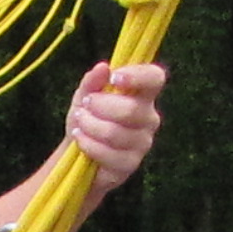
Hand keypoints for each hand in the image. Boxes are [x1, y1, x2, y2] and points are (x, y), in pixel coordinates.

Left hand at [63, 62, 163, 188]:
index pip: (155, 78)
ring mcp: (142, 143)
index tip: (114, 78)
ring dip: (89, 126)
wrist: (77, 152)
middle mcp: (149, 118)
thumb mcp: (84, 96)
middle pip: (131, 109)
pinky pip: (108, 154)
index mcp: (143, 94)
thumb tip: (102, 67)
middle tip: (84, 106)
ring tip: (79, 123)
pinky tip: (80, 140)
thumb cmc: (88, 118)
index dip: (138, 76)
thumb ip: (92, 81)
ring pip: (115, 133)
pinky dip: (88, 144)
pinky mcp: (130, 164)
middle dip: (100, 106)